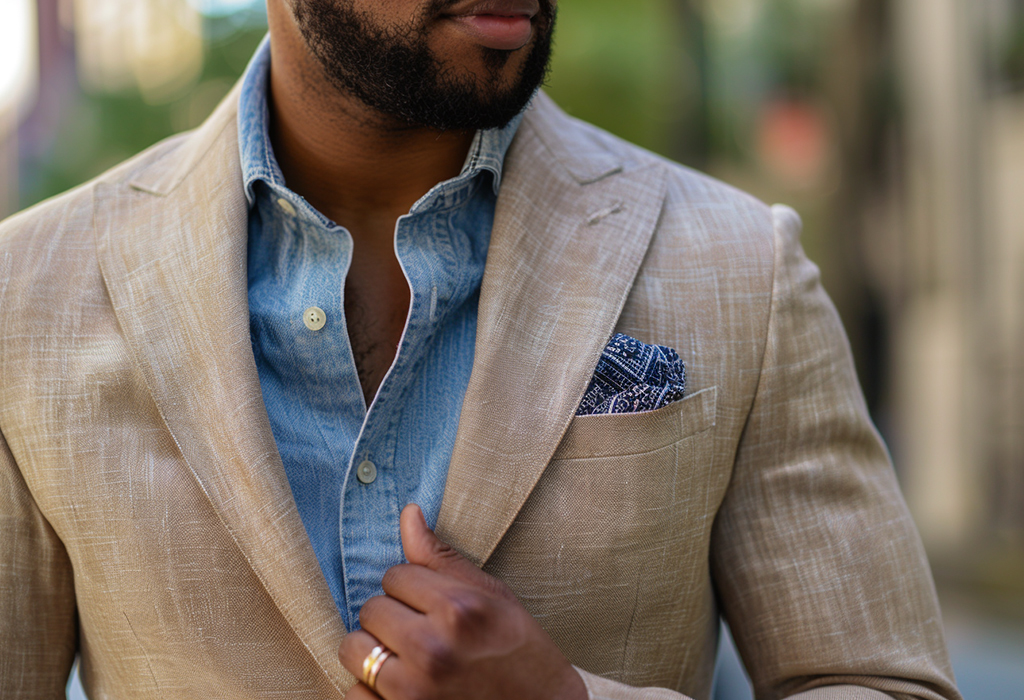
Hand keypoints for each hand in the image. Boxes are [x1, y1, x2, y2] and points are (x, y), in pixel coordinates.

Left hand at [338, 504, 588, 699]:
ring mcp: (413, 691)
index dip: (412, 588)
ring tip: (406, 659)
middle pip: (371, 609)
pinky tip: (402, 688)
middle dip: (392, 617)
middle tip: (421, 633)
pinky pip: (353, 693)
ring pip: (353, 649)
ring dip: (374, 652)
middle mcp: (433, 649)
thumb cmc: (520, 653)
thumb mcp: (493, 597)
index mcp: (459, 610)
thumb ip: (442, 559)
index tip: (433, 605)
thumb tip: (408, 513)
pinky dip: (371, 691)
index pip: (396, 575)